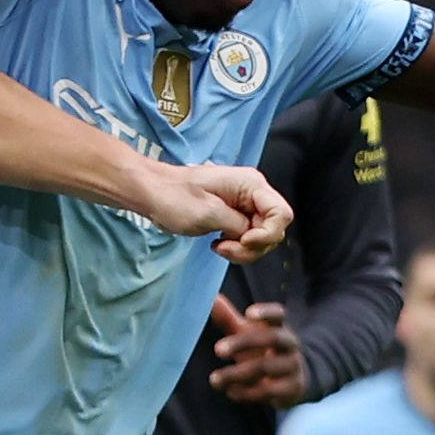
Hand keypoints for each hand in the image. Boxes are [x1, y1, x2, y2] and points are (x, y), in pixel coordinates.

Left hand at [144, 161, 292, 260]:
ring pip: (263, 239)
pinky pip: (249, 239)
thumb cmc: (174, 197)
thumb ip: (238, 225)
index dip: (267, 234)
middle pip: (274, 229)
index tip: (243, 240)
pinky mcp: (236, 218)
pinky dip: (237, 248)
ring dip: (244, 250)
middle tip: (225, 247)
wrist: (153, 194)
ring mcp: (246, 206)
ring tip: (219, 246)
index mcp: (251, 184)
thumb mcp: (208, 213)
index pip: (281, 214)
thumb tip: (252, 235)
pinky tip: (218, 244)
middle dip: (253, 246)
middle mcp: (254, 193)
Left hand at [207, 297, 311, 403]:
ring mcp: (292, 367)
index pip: (279, 314)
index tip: (248, 313)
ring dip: (237, 374)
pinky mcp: (290, 390)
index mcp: (279, 327)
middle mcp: (290, 345)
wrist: (294, 380)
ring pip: (267, 368)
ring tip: (214, 379)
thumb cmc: (263, 350)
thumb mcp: (247, 334)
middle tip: (217, 349)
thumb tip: (211, 298)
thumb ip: (229, 319)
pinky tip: (230, 391)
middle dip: (243, 343)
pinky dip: (247, 393)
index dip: (267, 312)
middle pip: (272, 338)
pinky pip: (269, 392)